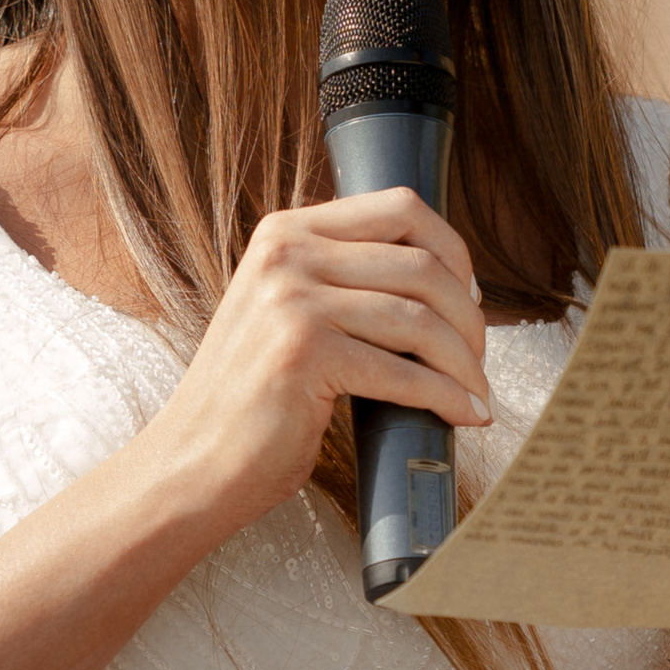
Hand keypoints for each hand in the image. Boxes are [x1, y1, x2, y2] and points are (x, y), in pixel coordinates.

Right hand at [140, 191, 491, 540]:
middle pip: (421, 264)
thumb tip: (442, 281)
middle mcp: (286, 253)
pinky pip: (405, 373)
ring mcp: (291, 300)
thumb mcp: (290, 312)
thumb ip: (344, 280)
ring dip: (464, 363)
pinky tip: (462, 415)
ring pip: (420, 319)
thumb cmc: (255, 399)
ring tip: (475, 392)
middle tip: (477, 358)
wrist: (192, 463)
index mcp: (287, 232)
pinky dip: (446, 397)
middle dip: (468, 317)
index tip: (471, 297)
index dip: (452, 250)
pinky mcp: (303, 353)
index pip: (399, 206)